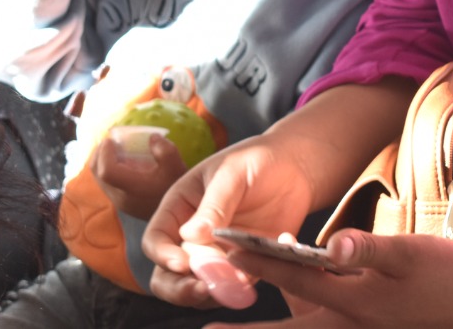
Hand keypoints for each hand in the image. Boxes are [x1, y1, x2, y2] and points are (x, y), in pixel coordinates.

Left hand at [93, 130, 186, 220]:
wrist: (178, 213)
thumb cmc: (176, 188)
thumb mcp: (176, 166)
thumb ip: (164, 149)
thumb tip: (151, 137)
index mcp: (132, 188)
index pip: (107, 171)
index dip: (105, 153)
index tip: (111, 139)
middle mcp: (120, 197)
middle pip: (97, 173)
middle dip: (99, 153)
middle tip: (110, 140)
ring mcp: (119, 202)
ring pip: (99, 179)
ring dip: (101, 161)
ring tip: (114, 149)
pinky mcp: (121, 202)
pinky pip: (106, 183)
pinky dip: (107, 169)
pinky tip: (122, 161)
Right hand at [142, 137, 316, 309]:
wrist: (295, 166)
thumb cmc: (256, 159)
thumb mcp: (231, 173)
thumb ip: (214, 204)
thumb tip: (191, 236)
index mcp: (179, 209)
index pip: (156, 240)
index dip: (162, 255)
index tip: (182, 263)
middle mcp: (193, 237)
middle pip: (169, 274)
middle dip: (180, 288)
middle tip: (201, 290)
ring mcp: (217, 253)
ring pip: (200, 285)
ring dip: (210, 293)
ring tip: (229, 290)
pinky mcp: (244, 263)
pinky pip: (235, 285)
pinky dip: (239, 290)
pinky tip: (251, 284)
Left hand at [213, 230, 452, 328]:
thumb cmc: (447, 275)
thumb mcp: (409, 254)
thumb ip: (367, 249)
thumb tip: (329, 244)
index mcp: (351, 301)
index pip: (291, 276)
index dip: (255, 261)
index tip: (222, 249)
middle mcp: (347, 324)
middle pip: (286, 325)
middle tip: (208, 327)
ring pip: (304, 326)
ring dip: (276, 323)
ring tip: (244, 309)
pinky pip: (323, 326)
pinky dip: (304, 315)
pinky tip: (299, 300)